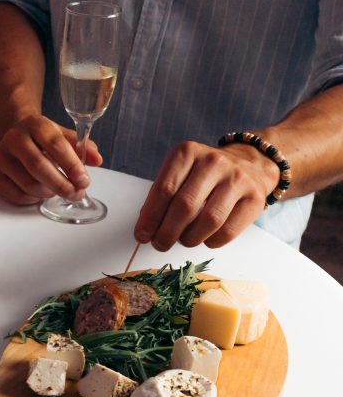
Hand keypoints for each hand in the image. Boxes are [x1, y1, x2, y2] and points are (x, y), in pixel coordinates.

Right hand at [0, 115, 102, 204]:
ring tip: (57, 189)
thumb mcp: (62, 135)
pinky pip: (17, 196)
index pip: (55, 145)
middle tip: (75, 194)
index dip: (72, 165)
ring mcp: (0, 157)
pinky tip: (39, 191)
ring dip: (49, 193)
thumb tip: (97, 160)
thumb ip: (81, 147)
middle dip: (62, 185)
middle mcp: (13, 138)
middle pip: (39, 167)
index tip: (84, 180)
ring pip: (29, 185)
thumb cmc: (41, 138)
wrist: (12, 135)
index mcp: (34, 124)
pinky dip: (33, 199)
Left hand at [134, 142, 279, 250]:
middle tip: (160, 244)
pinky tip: (204, 239)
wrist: (250, 164)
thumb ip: (162, 196)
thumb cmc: (203, 175)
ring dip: (189, 239)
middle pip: (185, 206)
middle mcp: (213, 162)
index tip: (141, 235)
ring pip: (209, 220)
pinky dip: (211, 242)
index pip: (164, 190)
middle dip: (167, 232)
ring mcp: (237, 178)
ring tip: (183, 240)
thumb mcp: (179, 173)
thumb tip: (146, 228)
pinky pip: (228, 231)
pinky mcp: (255, 198)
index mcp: (187, 152)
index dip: (150, 218)